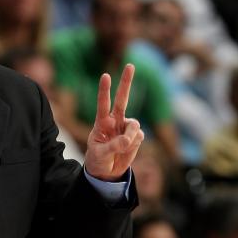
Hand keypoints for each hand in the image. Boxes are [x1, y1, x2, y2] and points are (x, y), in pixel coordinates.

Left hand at [85, 64, 143, 180]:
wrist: (106, 172)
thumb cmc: (98, 160)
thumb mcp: (100, 154)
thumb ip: (113, 145)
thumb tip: (128, 139)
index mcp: (102, 122)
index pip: (103, 104)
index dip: (104, 91)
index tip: (105, 76)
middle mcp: (115, 121)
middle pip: (122, 99)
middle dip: (126, 82)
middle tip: (130, 65)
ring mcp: (127, 127)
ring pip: (135, 125)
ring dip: (130, 136)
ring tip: (122, 147)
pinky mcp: (136, 136)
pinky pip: (139, 137)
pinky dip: (134, 145)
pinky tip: (127, 149)